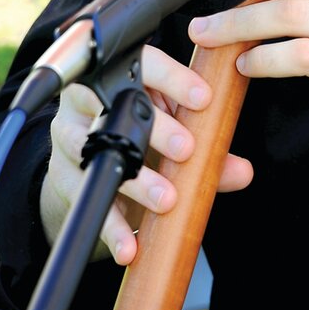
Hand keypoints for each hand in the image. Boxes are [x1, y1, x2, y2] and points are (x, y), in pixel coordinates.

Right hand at [40, 43, 252, 264]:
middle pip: (115, 106)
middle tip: (187, 149)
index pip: (141, 63)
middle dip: (154, 129)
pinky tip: (130, 246)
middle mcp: (88, 102)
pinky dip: (111, 228)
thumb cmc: (143, 130)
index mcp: (121, 76)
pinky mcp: (65, 178)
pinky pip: (87, 202)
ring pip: (98, 153)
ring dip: (136, 180)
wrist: (93, 160)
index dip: (172, 78)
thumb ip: (207, 144)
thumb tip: (242, 171)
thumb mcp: (175, 127)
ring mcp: (71, 139)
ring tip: (166, 199)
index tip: (204, 98)